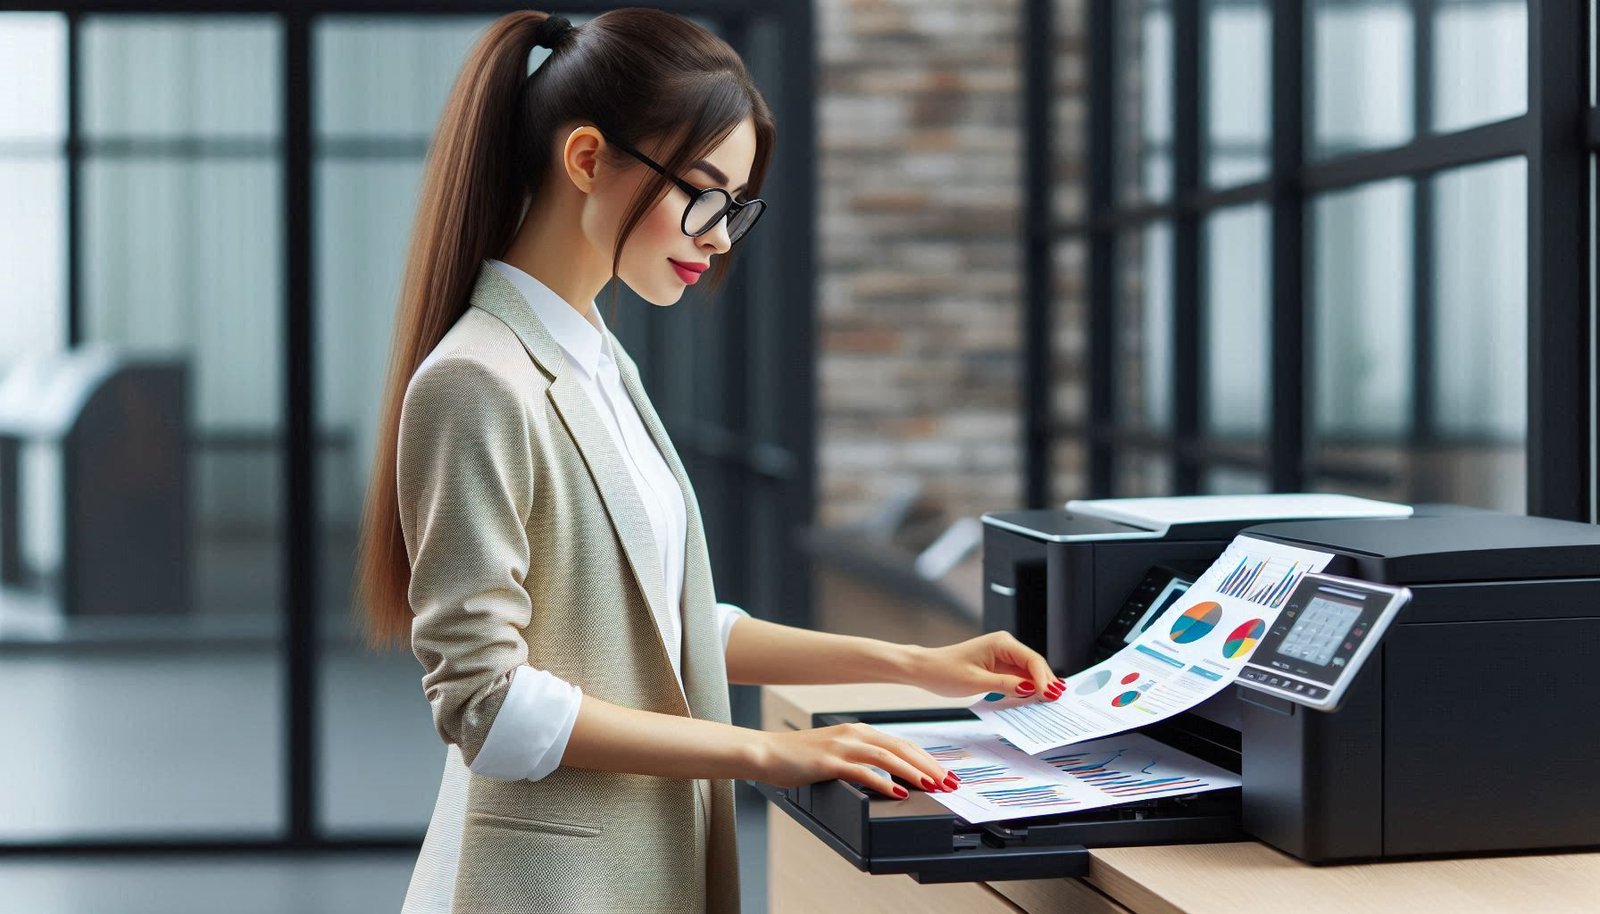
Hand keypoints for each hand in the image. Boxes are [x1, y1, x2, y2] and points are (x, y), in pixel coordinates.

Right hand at [751, 723, 961, 798]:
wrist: (766, 753)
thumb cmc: (798, 758)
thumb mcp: (835, 753)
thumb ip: (860, 760)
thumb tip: (888, 777)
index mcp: (858, 731)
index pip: (902, 744)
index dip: (926, 759)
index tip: (944, 774)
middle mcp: (854, 734)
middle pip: (901, 748)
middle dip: (928, 766)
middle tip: (948, 782)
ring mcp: (842, 746)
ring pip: (887, 757)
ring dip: (913, 772)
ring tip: (931, 786)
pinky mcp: (829, 761)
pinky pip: (863, 771)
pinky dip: (883, 782)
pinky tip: (897, 792)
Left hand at [905, 631, 1063, 701]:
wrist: (926, 669)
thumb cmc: (945, 671)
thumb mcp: (976, 682)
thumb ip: (1006, 685)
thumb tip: (1031, 689)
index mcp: (1002, 643)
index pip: (1032, 660)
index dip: (1044, 679)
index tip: (1051, 696)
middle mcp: (1006, 646)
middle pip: (1035, 666)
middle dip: (1046, 683)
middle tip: (1057, 703)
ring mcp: (1003, 656)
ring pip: (1029, 673)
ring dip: (1038, 687)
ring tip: (1050, 704)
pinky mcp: (999, 667)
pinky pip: (1018, 678)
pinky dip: (1026, 689)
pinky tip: (1034, 701)